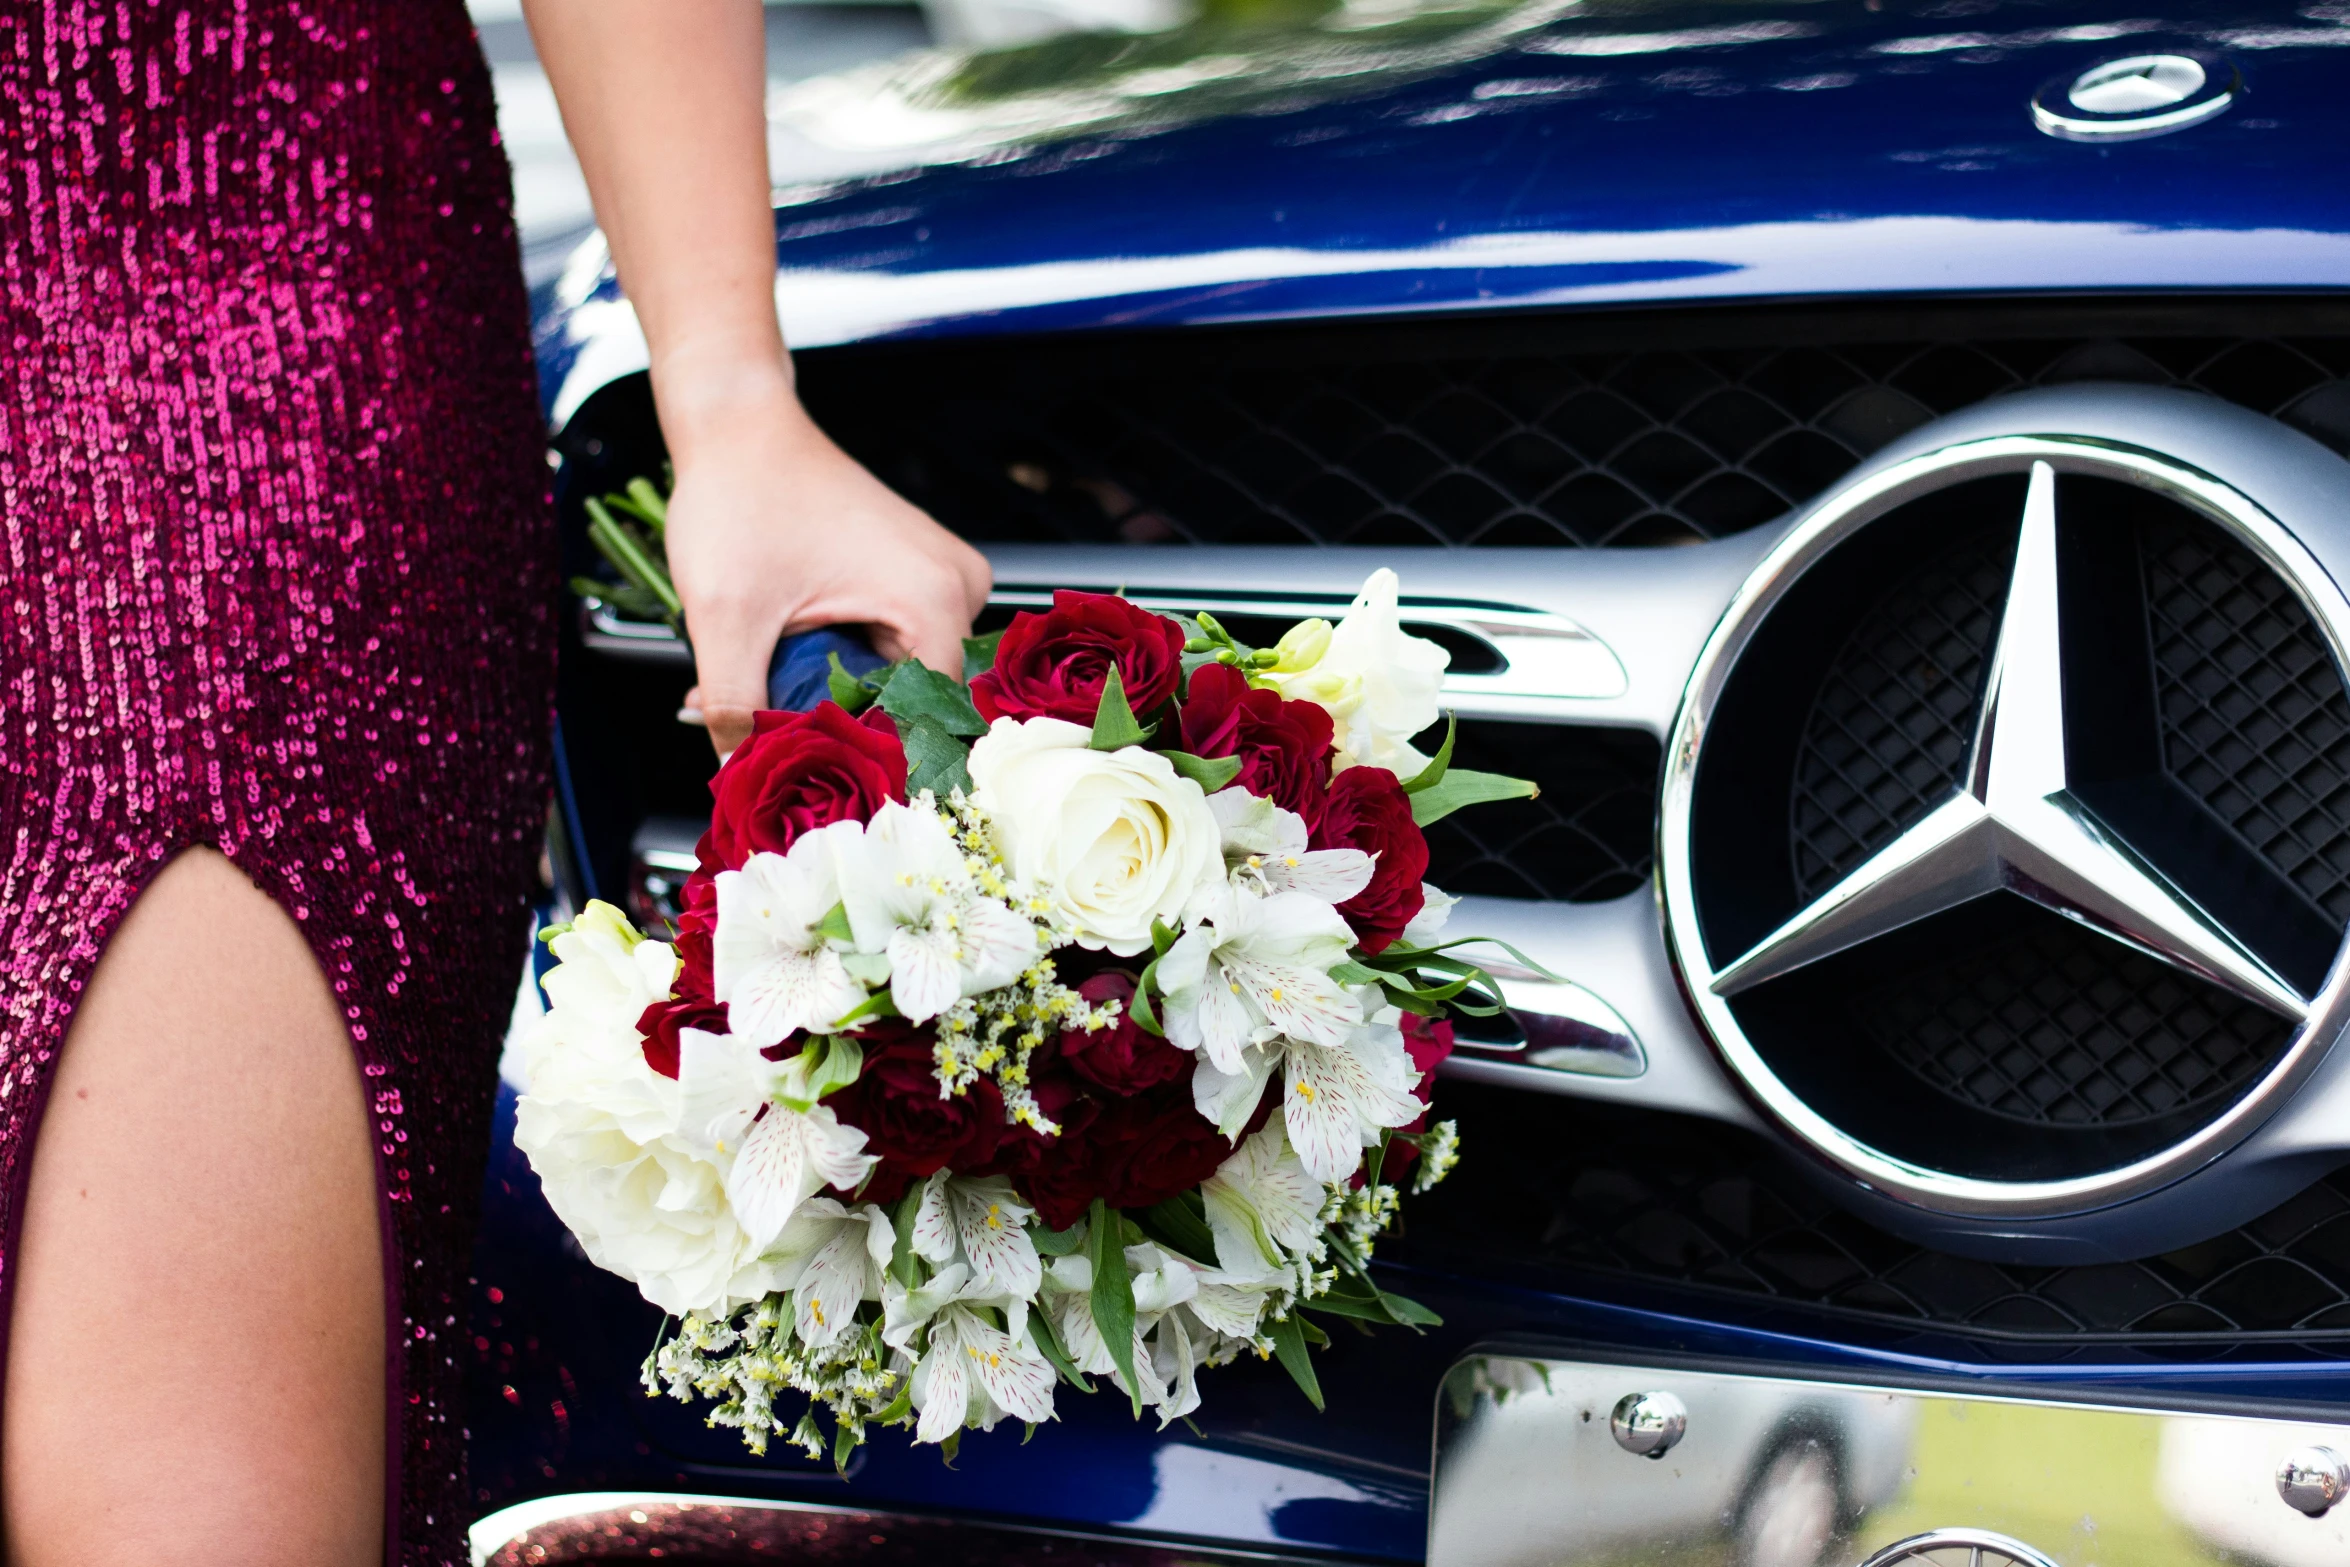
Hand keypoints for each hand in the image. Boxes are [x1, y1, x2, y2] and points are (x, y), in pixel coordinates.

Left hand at [662, 374, 991, 756]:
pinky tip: (785, 657)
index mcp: (933, 599)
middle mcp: (957, 587)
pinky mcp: (920, 571)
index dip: (868, 760)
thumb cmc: (740, 495)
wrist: (739, 424)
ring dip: (834, 694)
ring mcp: (943, 576)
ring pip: (898, 675)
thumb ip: (735, 704)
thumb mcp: (726, 614)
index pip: (925, 722)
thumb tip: (739, 773)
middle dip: (839, 724)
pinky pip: (892, 641)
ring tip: (766, 692)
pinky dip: (839, 660)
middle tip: (767, 736)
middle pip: (912, 701)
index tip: (815, 784)